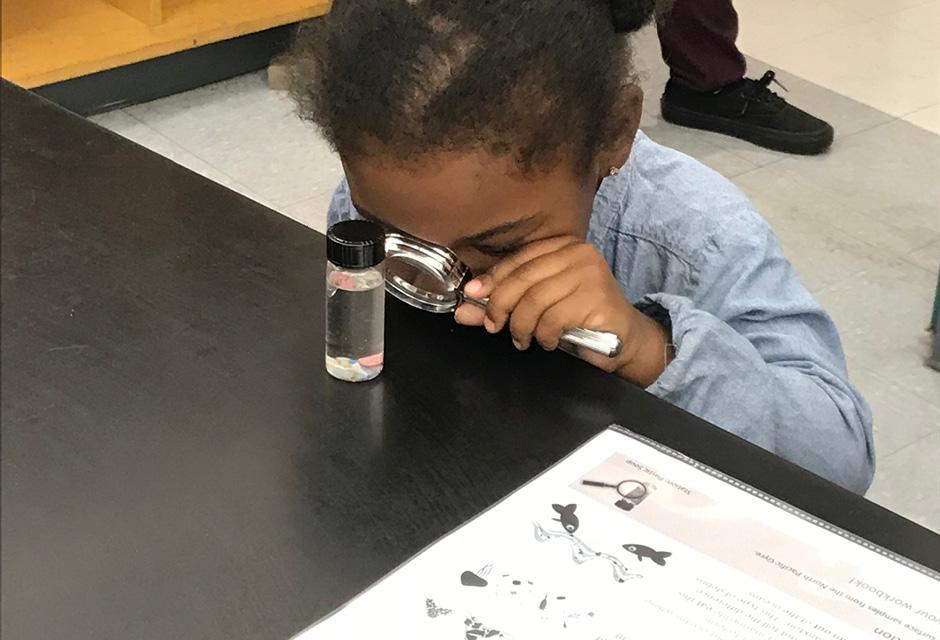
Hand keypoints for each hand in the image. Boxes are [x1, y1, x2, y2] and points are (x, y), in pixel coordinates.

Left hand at [454, 237, 671, 385]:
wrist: (625, 339)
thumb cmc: (579, 320)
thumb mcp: (536, 309)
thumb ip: (501, 306)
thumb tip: (463, 311)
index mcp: (562, 247)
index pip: (518, 259)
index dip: (492, 278)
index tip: (473, 296)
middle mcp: (578, 253)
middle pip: (522, 278)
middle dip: (500, 306)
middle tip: (495, 327)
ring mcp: (590, 274)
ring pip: (534, 301)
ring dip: (521, 327)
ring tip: (524, 340)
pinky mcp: (597, 298)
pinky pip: (553, 319)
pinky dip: (544, 335)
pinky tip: (549, 342)